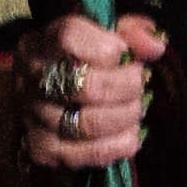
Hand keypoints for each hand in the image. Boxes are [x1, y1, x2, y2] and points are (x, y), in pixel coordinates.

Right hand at [19, 15, 165, 173]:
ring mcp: (34, 117)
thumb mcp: (104, 36)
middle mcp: (31, 79)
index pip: (69, 37)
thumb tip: (155, 46)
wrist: (47, 100)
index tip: (126, 55)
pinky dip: (120, 145)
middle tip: (140, 85)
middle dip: (127, 86)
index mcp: (42, 43)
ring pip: (90, 124)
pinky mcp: (43, 151)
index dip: (108, 48)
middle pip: (86, 86)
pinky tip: (130, 134)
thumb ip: (132, 33)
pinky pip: (90, 154)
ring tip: (136, 108)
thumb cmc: (83, 63)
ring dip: (127, 117)